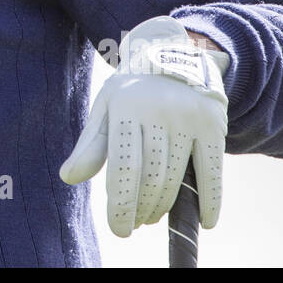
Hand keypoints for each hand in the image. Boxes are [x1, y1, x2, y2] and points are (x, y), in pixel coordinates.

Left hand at [60, 16, 229, 237]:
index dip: (120, 204)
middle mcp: (159, 110)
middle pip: (151, 177)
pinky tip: (206, 221)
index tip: (119, 228)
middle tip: (135, 222)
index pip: (122, 167)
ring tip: (152, 216)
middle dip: (141, 209)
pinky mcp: (214, 125)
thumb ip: (91, 144)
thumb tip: (68, 177)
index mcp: (127, 106)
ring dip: (165, 207)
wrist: (174, 53)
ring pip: (177, 178)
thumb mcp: (107, 106)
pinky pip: (213, 170)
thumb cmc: (133, 89)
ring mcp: (189, 117)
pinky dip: (211, 200)